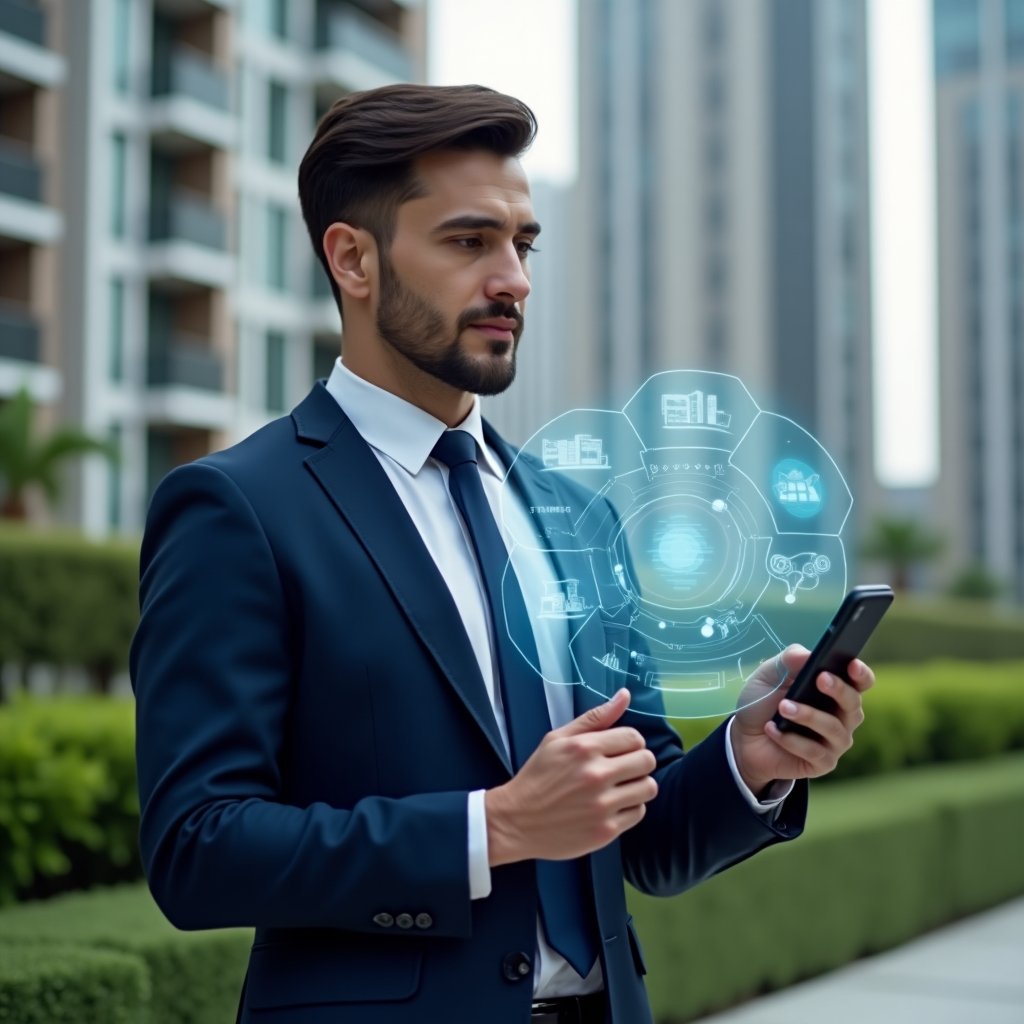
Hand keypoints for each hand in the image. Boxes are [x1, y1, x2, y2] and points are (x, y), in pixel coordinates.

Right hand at [485, 689, 658, 865]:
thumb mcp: (557, 739)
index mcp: (584, 748)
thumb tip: (625, 695)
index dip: (630, 742)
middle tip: (622, 768)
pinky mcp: (606, 830)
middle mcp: (596, 775)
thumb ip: (595, 717)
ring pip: (648, 787)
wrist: (516, 821)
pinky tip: (612, 806)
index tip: (620, 750)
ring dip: (638, 785)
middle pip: (647, 761)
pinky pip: (639, 812)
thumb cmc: (537, 777)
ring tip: (620, 787)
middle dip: (637, 762)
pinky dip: (629, 808)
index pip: (634, 737)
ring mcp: (602, 805)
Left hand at [730, 645, 874, 793]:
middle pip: (854, 704)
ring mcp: (834, 742)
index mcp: (834, 691)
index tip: (852, 665)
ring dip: (808, 715)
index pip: (860, 682)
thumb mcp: (769, 675)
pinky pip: (815, 752)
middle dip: (839, 690)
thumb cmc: (763, 702)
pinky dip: (791, 739)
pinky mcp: (822, 763)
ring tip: (783, 707)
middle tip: (820, 679)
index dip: (861, 674)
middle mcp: (841, 717)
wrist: (743, 737)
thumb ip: (788, 661)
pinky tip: (772, 729)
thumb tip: (807, 654)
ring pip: (834, 728)